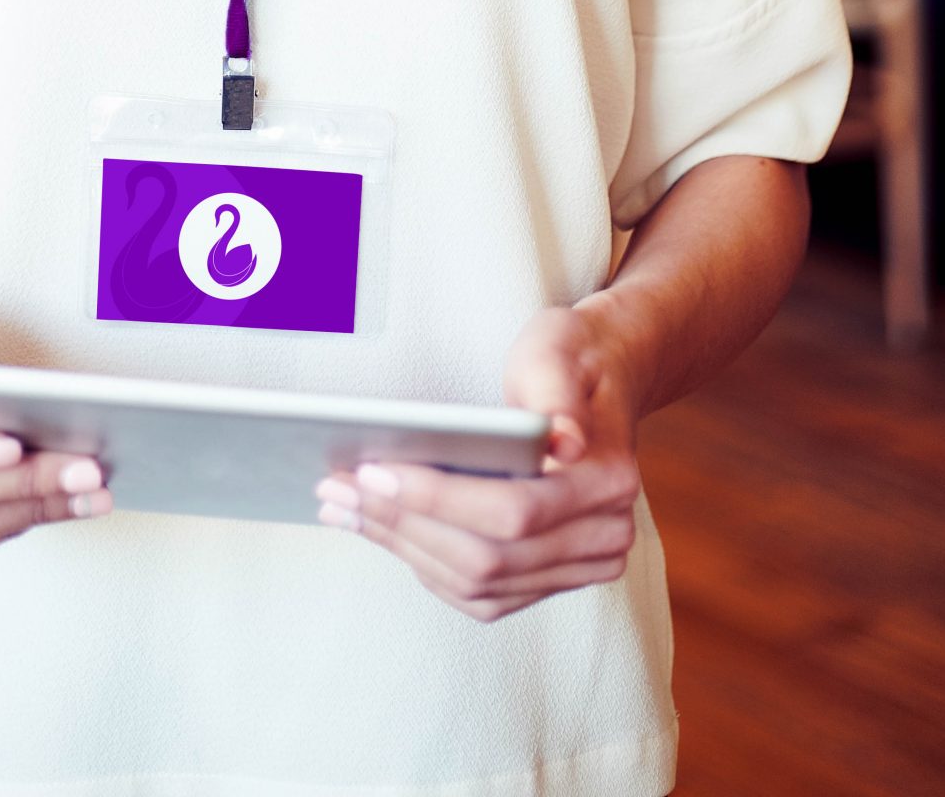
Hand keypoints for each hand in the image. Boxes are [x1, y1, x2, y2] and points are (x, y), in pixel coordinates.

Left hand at [314, 304, 640, 622]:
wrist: (597, 380)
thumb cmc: (568, 358)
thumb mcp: (558, 352)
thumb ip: (557, 391)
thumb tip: (565, 441)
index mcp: (608, 483)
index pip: (514, 511)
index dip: (438, 498)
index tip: (372, 470)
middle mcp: (602, 539)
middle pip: (487, 557)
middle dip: (403, 523)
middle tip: (336, 487)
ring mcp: (576, 568)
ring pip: (476, 582)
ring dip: (402, 546)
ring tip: (343, 506)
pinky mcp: (545, 579)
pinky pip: (477, 591)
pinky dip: (422, 561)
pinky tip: (378, 526)